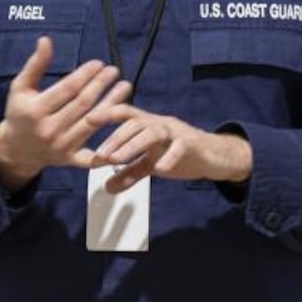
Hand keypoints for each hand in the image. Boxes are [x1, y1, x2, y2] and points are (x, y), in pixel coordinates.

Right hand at [0, 37, 131, 191]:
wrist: (16, 150)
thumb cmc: (19, 113)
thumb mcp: (20, 88)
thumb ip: (35, 65)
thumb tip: (46, 40)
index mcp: (35, 110)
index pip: (66, 89)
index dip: (85, 75)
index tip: (99, 63)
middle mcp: (48, 129)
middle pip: (82, 105)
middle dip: (100, 85)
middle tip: (114, 71)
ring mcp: (60, 147)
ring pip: (92, 124)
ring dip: (111, 104)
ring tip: (125, 87)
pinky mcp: (69, 160)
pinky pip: (91, 157)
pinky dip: (108, 149)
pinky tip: (123, 129)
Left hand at [87, 102, 252, 192]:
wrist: (215, 157)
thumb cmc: (179, 155)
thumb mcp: (150, 166)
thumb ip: (129, 174)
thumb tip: (106, 187)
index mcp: (148, 125)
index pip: (125, 114)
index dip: (106, 114)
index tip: (86, 121)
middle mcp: (160, 124)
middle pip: (135, 124)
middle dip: (115, 138)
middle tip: (99, 155)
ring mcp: (177, 133)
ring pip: (154, 132)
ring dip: (133, 145)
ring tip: (117, 160)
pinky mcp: (193, 144)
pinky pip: (181, 147)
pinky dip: (170, 156)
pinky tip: (160, 169)